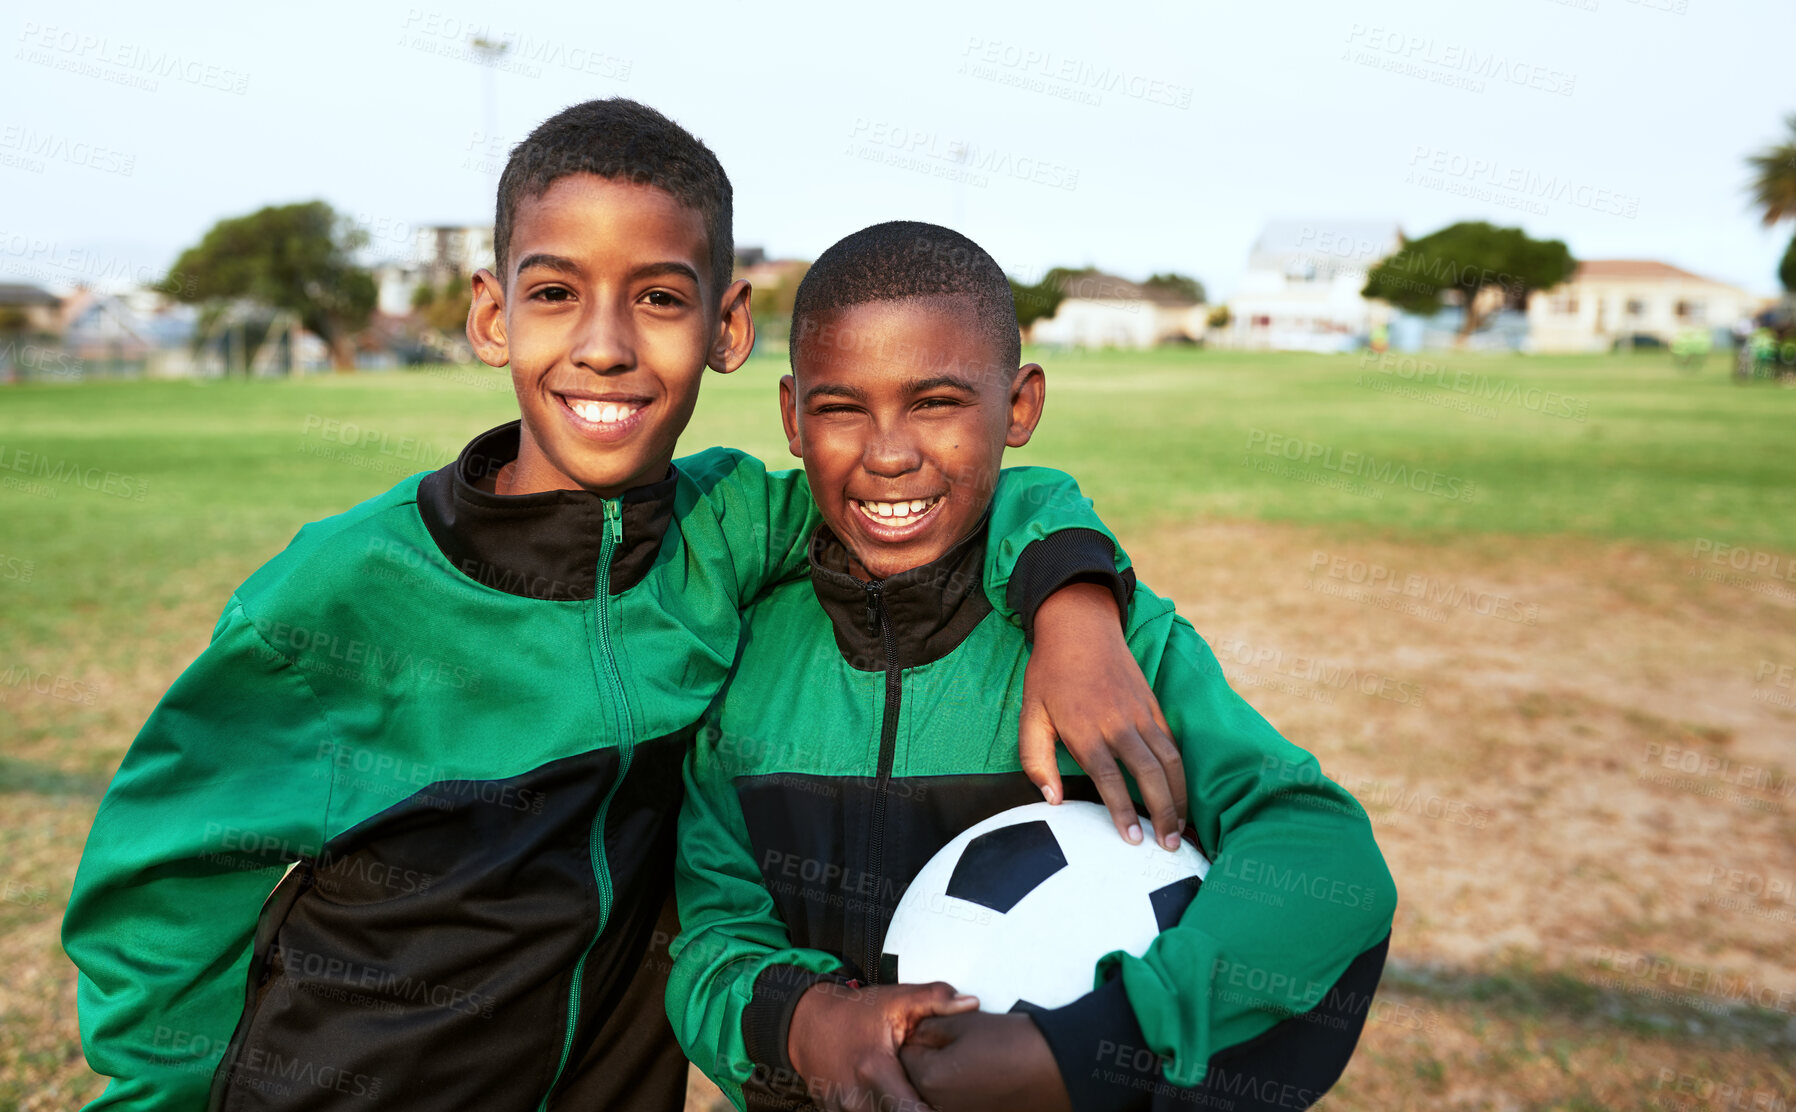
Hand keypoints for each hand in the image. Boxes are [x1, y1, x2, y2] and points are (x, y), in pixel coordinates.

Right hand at [788, 980, 977, 1110]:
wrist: (806, 1022)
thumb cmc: (855, 1012)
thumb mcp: (896, 1000)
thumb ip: (935, 999)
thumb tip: (971, 1002)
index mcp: (875, 1070)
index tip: (946, 1105)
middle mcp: (855, 1096)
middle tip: (931, 1099)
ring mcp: (841, 1109)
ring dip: (893, 1111)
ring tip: (912, 1098)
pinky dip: (877, 1111)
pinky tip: (887, 1101)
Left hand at [899, 1012, 1072, 1111]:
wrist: (1057, 1067)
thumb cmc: (1017, 1045)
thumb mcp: (965, 1022)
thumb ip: (931, 1026)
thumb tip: (918, 1032)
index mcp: (931, 1078)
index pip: (905, 1054)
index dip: (920, 1035)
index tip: (934, 1028)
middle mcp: (941, 1104)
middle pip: (920, 1076)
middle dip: (931, 1057)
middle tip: (956, 1040)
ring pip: (940, 1090)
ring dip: (948, 1074)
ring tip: (974, 1056)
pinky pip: (959, 1101)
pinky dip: (965, 1089)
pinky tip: (983, 1072)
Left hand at [1022, 581, 1187, 848]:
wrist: (1079, 626)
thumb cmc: (1049, 675)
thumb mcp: (1030, 715)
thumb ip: (1036, 759)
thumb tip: (1052, 800)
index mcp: (1086, 730)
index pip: (1110, 780)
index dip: (1123, 813)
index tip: (1132, 841)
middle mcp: (1119, 723)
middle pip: (1150, 774)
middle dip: (1163, 813)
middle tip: (1168, 845)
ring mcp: (1141, 713)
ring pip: (1170, 761)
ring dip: (1179, 797)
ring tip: (1180, 829)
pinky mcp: (1153, 705)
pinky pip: (1173, 743)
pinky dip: (1180, 772)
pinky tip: (1179, 793)